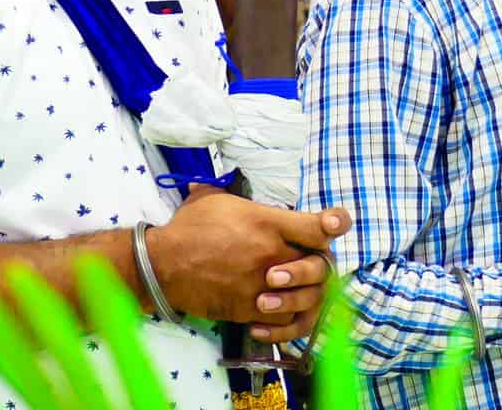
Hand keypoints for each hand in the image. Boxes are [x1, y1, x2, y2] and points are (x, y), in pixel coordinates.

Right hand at [147, 186, 351, 342]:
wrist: (163, 265)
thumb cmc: (188, 227)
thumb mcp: (214, 198)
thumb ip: (237, 194)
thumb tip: (234, 182)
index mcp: (266, 223)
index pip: (316, 228)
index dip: (333, 225)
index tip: (338, 224)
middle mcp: (270, 254)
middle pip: (318, 264)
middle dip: (320, 262)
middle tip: (312, 259)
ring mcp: (262, 285)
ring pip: (306, 296)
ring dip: (307, 292)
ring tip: (297, 287)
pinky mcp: (250, 309)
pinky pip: (284, 320)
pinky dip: (287, 317)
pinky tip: (277, 309)